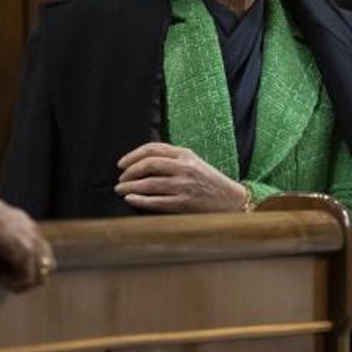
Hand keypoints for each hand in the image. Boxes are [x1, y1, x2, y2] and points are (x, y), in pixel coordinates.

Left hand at [116, 143, 247, 213]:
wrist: (231, 200)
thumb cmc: (209, 181)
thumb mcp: (194, 162)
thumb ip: (172, 159)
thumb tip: (141, 162)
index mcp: (185, 154)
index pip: (153, 148)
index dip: (133, 155)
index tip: (121, 164)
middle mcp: (184, 167)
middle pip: (149, 164)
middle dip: (129, 171)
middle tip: (120, 179)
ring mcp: (184, 185)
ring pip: (149, 183)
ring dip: (130, 186)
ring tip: (120, 190)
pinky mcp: (184, 203)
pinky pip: (156, 201)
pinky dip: (140, 200)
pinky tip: (130, 199)